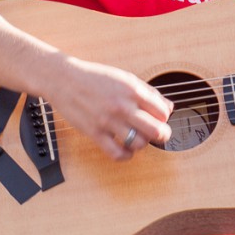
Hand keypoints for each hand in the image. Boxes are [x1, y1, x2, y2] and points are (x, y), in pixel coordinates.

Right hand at [48, 56, 172, 160]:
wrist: (65, 79)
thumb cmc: (97, 78)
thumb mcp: (126, 78)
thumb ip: (149, 92)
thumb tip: (168, 108)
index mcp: (133, 90)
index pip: (162, 112)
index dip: (164, 118)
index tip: (159, 119)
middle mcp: (122, 106)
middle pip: (156, 130)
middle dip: (163, 135)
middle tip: (160, 135)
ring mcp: (108, 121)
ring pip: (138, 143)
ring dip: (143, 144)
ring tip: (139, 138)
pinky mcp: (94, 133)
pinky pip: (116, 153)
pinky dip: (126, 156)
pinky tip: (126, 149)